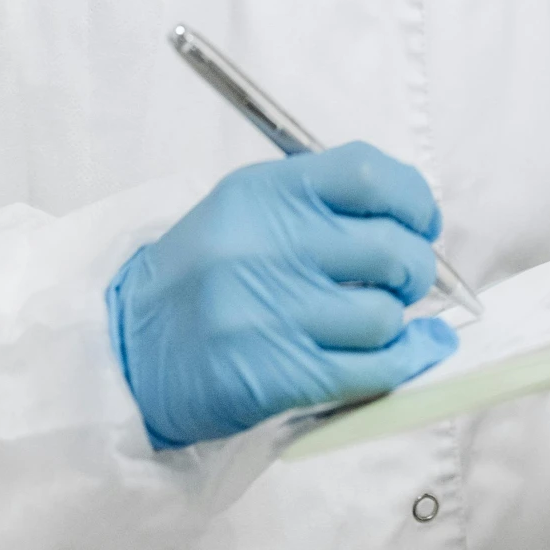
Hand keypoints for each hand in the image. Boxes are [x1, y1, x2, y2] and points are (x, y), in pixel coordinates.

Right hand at [107, 143, 458, 448]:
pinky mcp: (275, 375)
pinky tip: (404, 355)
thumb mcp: (248, 212)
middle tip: (404, 280)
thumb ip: (322, 207)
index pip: (368, 174)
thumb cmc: (203, 276)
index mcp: (263, 192)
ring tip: (376, 321)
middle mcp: (267, 246)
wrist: (128, 351)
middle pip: (390, 249)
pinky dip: (401, 363)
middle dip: (415, 268)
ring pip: (384, 316)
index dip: (413, 198)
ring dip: (396, 322)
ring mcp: (270, 313)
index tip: (421, 222)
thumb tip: (417, 226)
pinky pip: (370, 370)